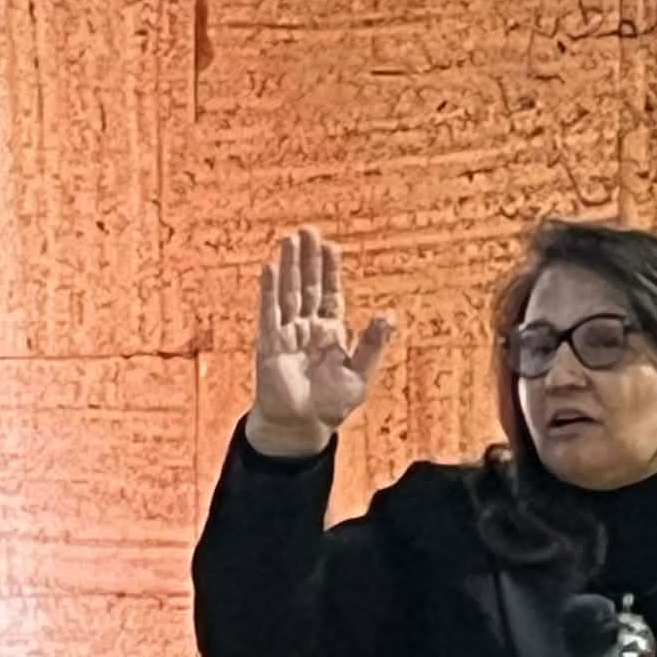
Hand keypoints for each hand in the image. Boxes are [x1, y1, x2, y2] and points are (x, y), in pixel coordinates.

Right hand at [247, 227, 393, 454]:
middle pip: (308, 286)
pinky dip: (269, 292)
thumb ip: (372, 343)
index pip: (331, 293)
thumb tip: (387, 314)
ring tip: (289, 240)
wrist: (302, 427)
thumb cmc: (331, 404)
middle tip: (307, 229)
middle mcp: (308, 328)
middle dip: (308, 259)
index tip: (331, 245)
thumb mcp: (360, 373)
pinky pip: (269, 313)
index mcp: (332, 332)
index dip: (331, 270)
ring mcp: (288, 334)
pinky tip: (269, 269)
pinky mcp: (270, 345)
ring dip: (289, 267)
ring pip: (288, 293)